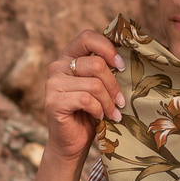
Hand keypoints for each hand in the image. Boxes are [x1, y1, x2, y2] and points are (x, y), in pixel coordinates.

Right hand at [39, 29, 124, 163]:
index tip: (121, 65)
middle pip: (96, 64)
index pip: (87, 37)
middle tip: (121, 101)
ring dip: (108, 102)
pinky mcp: (53, 102)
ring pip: (94, 85)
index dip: (108, 48)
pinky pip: (86, 100)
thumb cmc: (89, 112)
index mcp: (68, 56)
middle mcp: (57, 66)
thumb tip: (127, 60)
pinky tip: (98, 117)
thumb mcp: (98, 86)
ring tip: (112, 113)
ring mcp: (53, 84)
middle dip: (114, 85)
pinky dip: (98, 110)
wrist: (72, 143)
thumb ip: (104, 70)